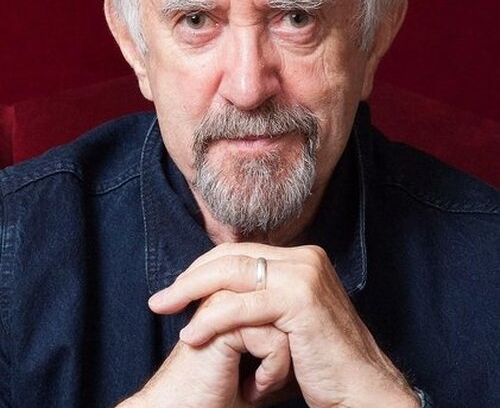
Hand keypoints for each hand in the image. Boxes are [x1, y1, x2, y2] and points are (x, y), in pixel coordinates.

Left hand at [149, 243, 419, 407]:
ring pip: (233, 273)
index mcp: (300, 260)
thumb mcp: (284, 322)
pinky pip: (244, 305)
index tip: (178, 289)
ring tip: (165, 308)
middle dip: (191, 276)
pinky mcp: (302, 299)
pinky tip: (191, 334)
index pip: (240, 253)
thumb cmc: (319, 362)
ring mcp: (304, 274)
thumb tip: (218, 295)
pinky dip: (213, 318)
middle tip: (162, 298)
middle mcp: (304, 258)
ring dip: (193, 291)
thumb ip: (260, 301)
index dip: (204, 269)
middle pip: (232, 257)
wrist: (362, 390)